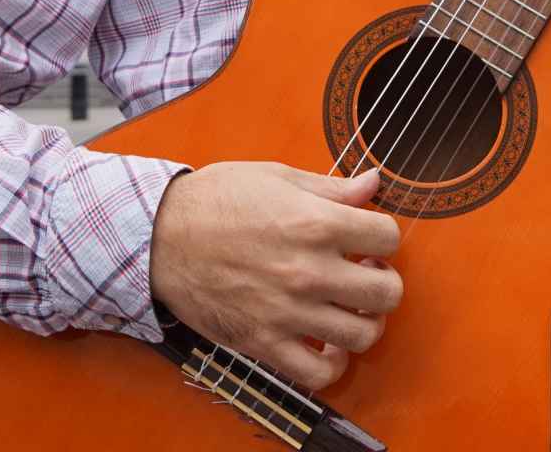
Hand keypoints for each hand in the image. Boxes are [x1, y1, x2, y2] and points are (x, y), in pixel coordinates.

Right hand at [149, 162, 401, 390]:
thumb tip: (373, 183)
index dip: (382, 235)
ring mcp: (289, 311)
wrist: (162, 236)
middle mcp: (309, 270)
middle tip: (366, 272)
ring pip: (363, 335)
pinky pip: (320, 373)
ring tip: (349, 306)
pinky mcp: (265, 342)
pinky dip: (332, 363)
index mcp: (316, 222)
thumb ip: (332, 187)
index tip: (368, 237)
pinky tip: (326, 342)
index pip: (387, 237)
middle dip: (384, 280)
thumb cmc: (216, 200)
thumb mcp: (278, 177)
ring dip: (365, 321)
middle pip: (387, 292)